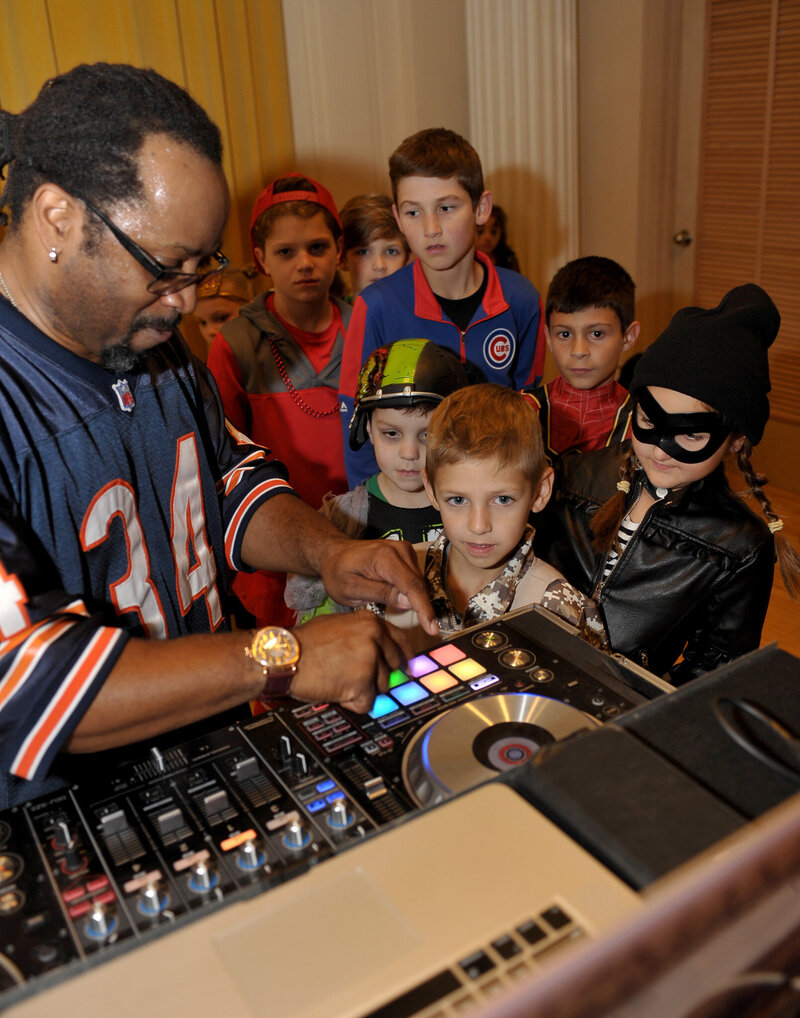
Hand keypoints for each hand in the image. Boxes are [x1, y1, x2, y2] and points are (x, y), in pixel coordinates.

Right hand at [288, 613, 410, 713]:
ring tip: (339, 679)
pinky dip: (352, 703)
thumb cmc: (304, 643)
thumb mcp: (339, 625)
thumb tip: (381, 652)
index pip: (400, 642)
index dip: (402, 657)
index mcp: (371, 622)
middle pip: (393, 668)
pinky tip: (336, 689)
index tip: (404, 667)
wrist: (285, 656)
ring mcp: (370, 660)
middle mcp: (374, 638)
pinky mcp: (362, 683)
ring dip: (363, 690)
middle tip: (354, 676)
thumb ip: (364, 635)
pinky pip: (367, 703)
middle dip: (377, 676)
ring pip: (381, 687)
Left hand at [318, 538, 437, 636]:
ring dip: (417, 599)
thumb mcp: (351, 589)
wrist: (334, 554)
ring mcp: (404, 549)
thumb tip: (409, 602)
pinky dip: (413, 591)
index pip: (411, 586)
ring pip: (420, 581)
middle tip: (421, 628)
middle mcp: (398, 549)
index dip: (424, 609)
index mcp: (384, 557)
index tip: (432, 628)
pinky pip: (415, 577)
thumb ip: (380, 594)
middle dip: (422, 607)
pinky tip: (400, 600)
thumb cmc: (338, 573)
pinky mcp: (406, 553)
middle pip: (419, 584)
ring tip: (399, 611)